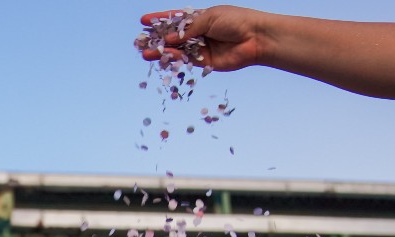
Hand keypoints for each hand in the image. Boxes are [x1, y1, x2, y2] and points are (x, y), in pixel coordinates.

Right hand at [138, 6, 264, 71]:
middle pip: (172, 36)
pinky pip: (185, 60)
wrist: (255, 38)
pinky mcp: (204, 61)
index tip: (144, 21)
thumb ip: (188, 29)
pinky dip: (174, 58)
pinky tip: (163, 56)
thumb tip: (169, 38)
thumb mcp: (209, 18)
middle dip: (156, 39)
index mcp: (200, 18)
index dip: (160, 20)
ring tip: (145, 53)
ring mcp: (200, 47)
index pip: (175, 18)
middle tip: (139, 42)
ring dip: (161, 51)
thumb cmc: (236, 21)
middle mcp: (198, 33)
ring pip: (176, 50)